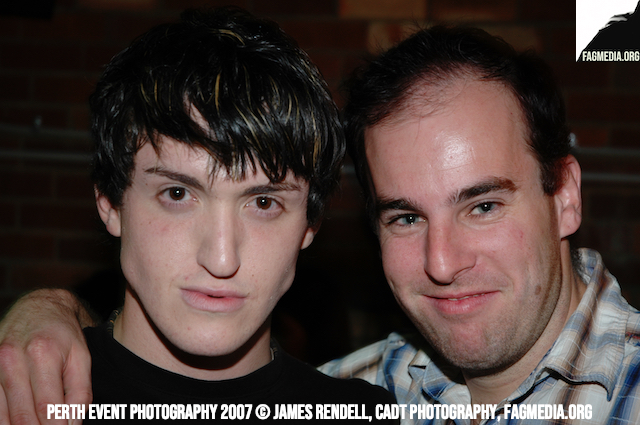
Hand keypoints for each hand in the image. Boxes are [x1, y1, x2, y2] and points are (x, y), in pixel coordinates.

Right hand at [0, 289, 95, 424]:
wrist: (38, 307)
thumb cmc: (63, 335)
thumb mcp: (82, 357)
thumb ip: (80, 393)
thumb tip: (74, 424)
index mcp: (42, 354)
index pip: (47, 407)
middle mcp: (12, 359)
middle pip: (22, 416)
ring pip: (2, 416)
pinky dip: (5, 419)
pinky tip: (18, 422)